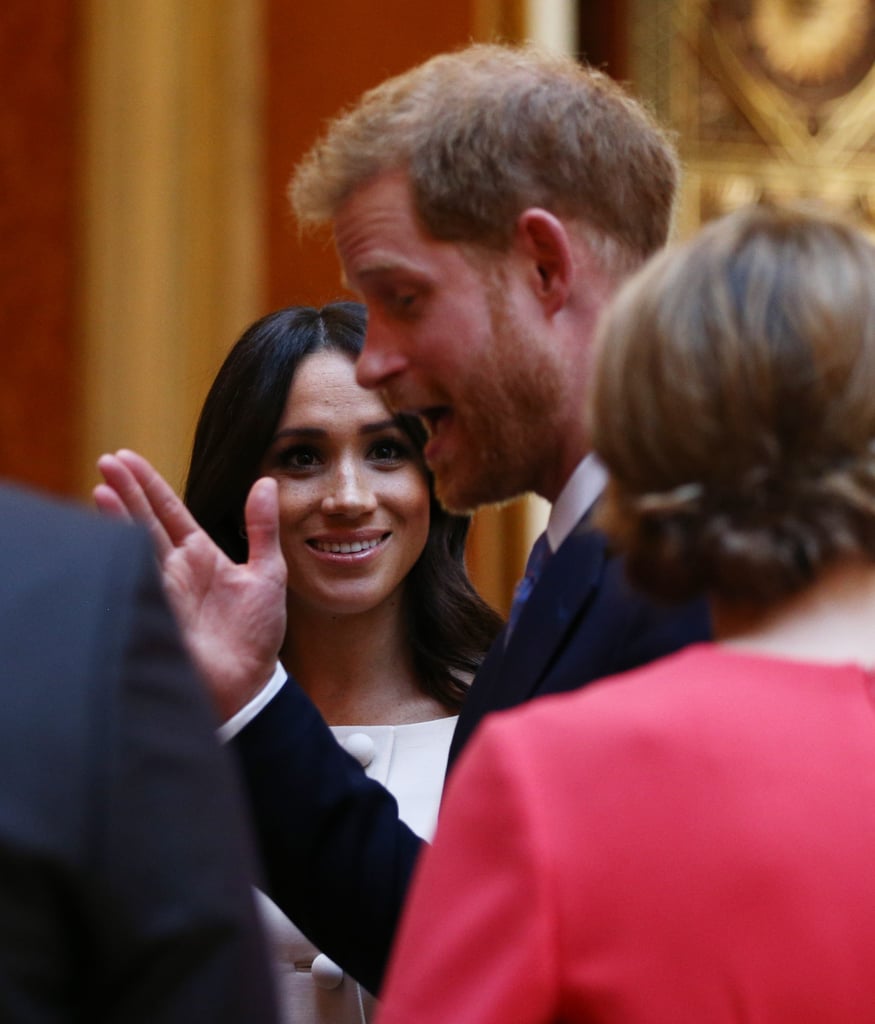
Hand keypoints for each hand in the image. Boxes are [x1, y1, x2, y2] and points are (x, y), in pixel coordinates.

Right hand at [95, 449, 287, 720]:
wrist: (250, 684)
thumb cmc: (257, 633)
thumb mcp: (268, 572)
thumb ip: (262, 528)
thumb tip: (265, 483)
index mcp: (200, 554)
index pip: (168, 511)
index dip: (148, 486)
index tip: (128, 458)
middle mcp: (176, 568)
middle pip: (145, 521)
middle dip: (126, 492)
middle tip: (107, 461)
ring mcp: (163, 590)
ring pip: (136, 547)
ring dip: (118, 520)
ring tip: (101, 490)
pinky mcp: (159, 613)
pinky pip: (138, 582)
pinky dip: (125, 562)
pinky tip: (111, 540)